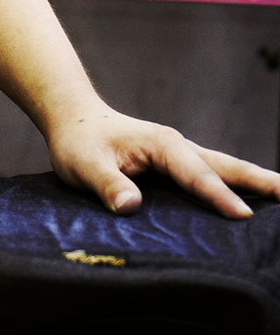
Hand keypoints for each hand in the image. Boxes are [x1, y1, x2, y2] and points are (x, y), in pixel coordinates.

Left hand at [47, 101, 279, 218]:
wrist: (73, 117)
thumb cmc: (78, 140)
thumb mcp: (83, 163)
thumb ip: (106, 184)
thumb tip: (129, 205)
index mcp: (161, 145)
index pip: (196, 175)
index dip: (219, 196)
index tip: (244, 217)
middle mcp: (178, 146)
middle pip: (227, 166)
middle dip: (261, 181)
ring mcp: (180, 155)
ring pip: (225, 169)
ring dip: (255, 183)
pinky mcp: (177, 165)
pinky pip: (212, 176)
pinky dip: (236, 187)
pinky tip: (249, 205)